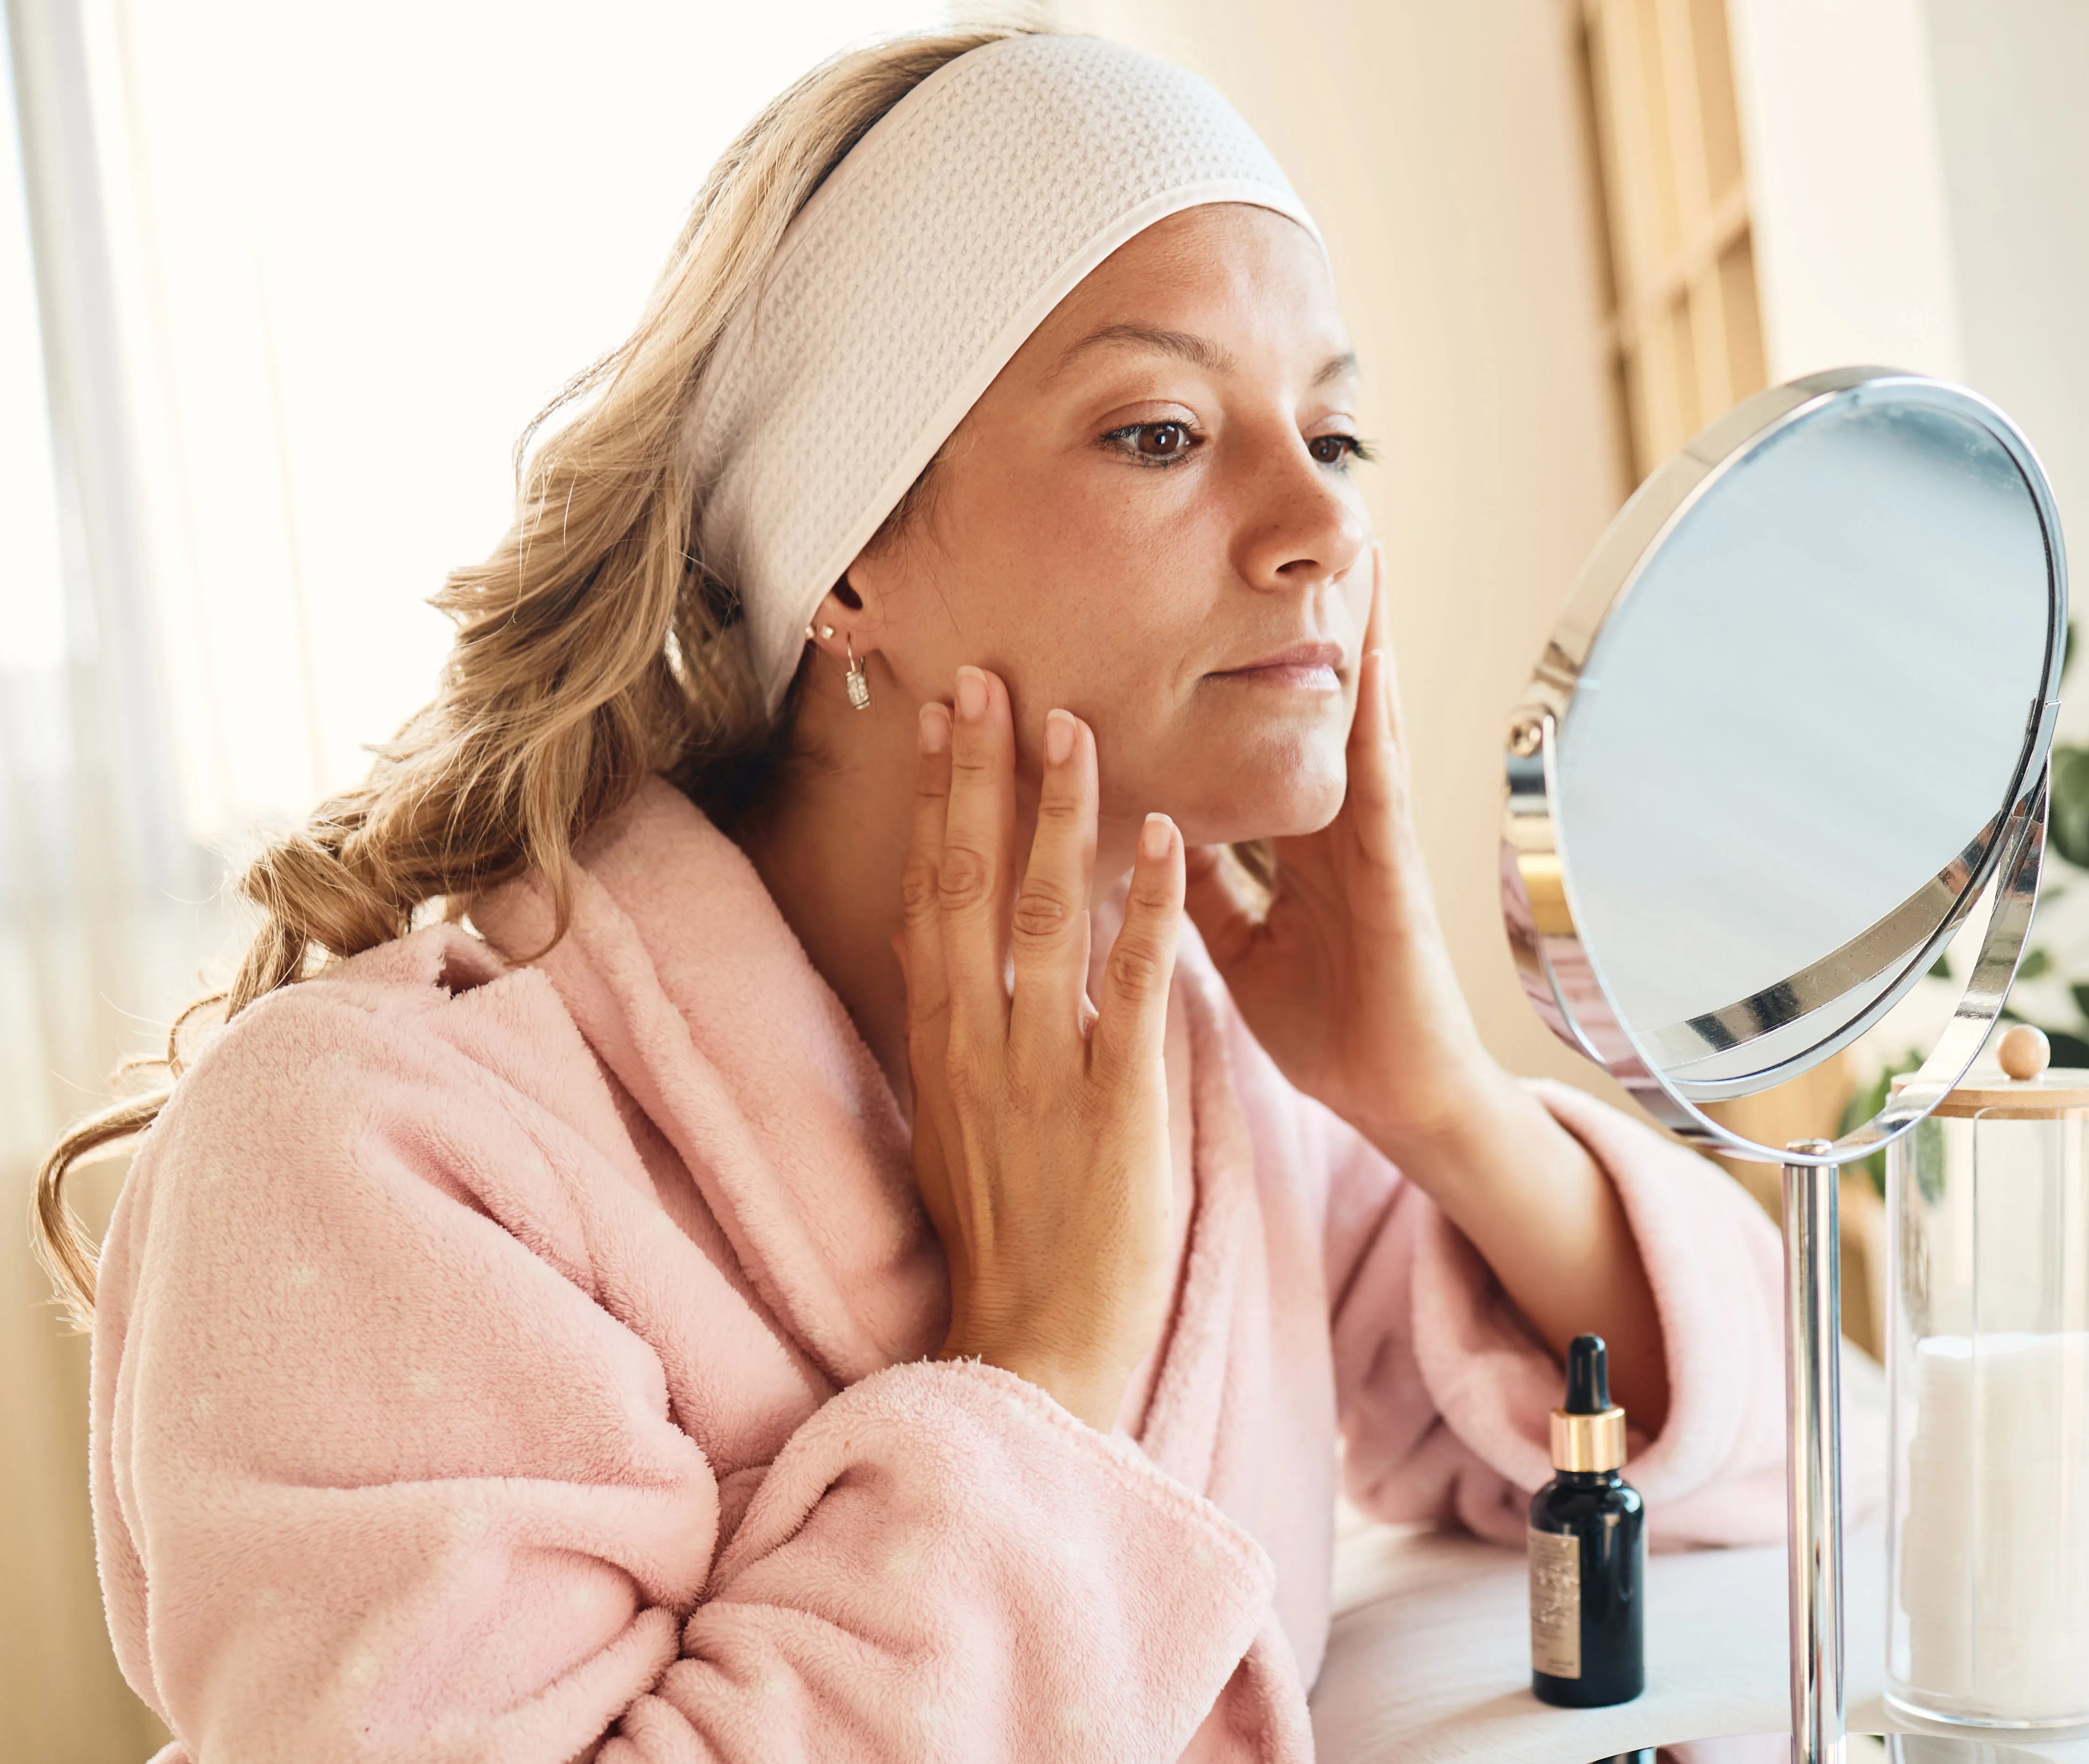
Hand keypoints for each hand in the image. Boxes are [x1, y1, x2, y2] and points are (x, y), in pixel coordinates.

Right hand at [899, 665, 1183, 1429]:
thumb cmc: (999, 1238)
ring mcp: (1041, 1069)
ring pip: (1046, 914)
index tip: (938, 720)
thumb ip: (942, 1026)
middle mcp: (977, 1042)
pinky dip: (1149, 906)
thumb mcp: (948, 1122)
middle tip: (986, 678)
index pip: (927, 893)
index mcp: (939, 1042)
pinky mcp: (1115, 1103)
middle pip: (968, 882)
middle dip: (977, 776)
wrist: (1031, 1345)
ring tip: (1075, 725)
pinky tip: (1168, 836)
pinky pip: (1132, 986)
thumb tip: (920, 934)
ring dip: (1061, 814)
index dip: (933, 802)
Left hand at [1185, 562, 1672, 1428]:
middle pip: (1312, 698)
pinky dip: (1375, 708)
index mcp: (1290, 841)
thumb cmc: (1329, 1023)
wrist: (1396, 1095)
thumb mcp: (1238, 941)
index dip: (1237, 661)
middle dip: (1306, 612)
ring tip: (1360, 539)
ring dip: (1360, 628)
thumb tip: (1149, 832)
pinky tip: (1371, 648)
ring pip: (1354, 712)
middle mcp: (1332, 822)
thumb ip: (1202, 887)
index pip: (1258, 731)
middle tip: (1311, 514)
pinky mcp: (1393, 865)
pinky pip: (1379, 773)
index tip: (1214, 587)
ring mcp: (1370, 836)